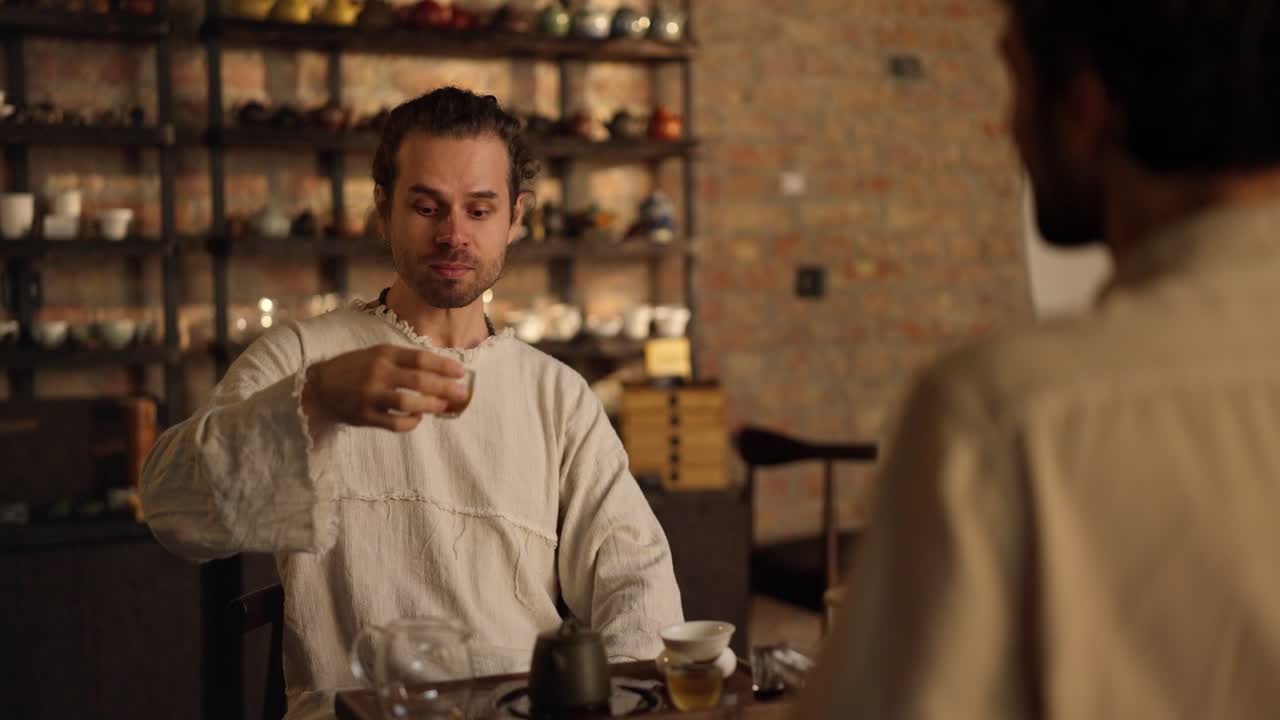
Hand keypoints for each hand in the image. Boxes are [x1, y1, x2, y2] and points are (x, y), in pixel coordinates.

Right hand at [301, 344, 467, 431]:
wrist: (319, 385)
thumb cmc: (356, 368)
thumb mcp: (377, 354)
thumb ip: (404, 360)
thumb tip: (440, 371)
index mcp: (383, 354)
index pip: (419, 358)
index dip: (443, 365)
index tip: (460, 372)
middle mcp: (377, 372)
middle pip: (418, 380)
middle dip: (444, 387)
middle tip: (461, 392)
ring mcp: (370, 395)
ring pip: (407, 402)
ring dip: (430, 405)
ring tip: (444, 406)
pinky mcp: (364, 416)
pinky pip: (394, 422)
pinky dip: (411, 422)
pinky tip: (419, 419)